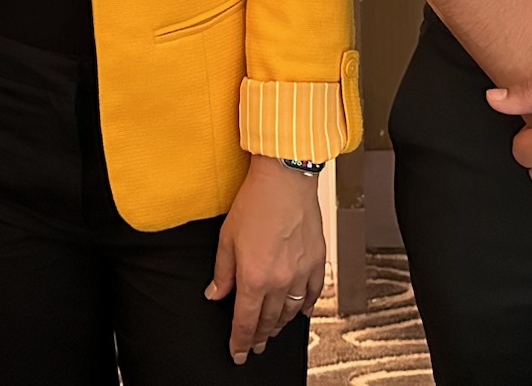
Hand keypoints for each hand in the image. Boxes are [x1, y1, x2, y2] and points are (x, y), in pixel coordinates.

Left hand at [206, 157, 324, 362]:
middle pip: (269, 320)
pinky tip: (302, 312)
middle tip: (255, 346)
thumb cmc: (255, 202)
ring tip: (273, 331)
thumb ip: (222, 272)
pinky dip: (307, 306)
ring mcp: (302, 273)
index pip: (245, 322)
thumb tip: (214, 294)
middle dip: (259, 337)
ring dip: (280, 325)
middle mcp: (280, 281)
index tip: (237, 353)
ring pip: (291, 311)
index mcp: (254, 278)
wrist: (285, 179)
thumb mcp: (227, 238)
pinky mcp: (317, 261)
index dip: (240, 341)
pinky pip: (313, 294)